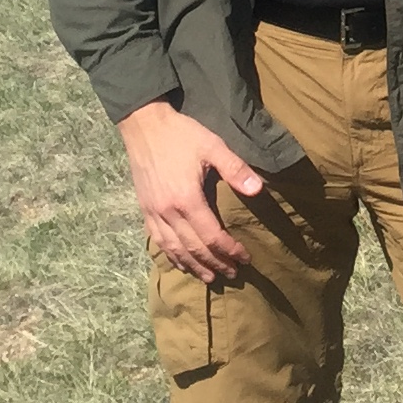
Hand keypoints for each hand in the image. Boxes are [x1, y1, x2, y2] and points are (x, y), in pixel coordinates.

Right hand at [118, 99, 264, 282]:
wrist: (144, 125)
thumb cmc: (181, 134)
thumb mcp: (212, 146)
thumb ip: (235, 169)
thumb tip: (258, 189)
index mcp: (186, 200)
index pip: (211, 236)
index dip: (229, 250)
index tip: (245, 258)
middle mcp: (168, 213)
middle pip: (193, 249)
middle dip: (215, 264)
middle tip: (232, 274)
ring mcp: (153, 214)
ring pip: (174, 250)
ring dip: (193, 266)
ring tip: (210, 278)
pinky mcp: (145, 210)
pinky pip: (158, 242)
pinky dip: (172, 257)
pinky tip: (180, 262)